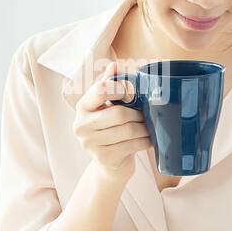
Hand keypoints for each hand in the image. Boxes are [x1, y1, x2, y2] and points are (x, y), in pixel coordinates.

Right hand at [72, 61, 151, 184]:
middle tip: (147, 114)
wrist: (109, 165)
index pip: (101, 90)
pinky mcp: (103, 158)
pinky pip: (131, 145)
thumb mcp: (107, 107)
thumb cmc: (111, 130)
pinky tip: (149, 140)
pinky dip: (145, 141)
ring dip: (144, 128)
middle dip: (138, 114)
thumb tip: (114, 65)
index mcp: (82, 106)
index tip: (133, 94)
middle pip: (118, 113)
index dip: (121, 89)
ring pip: (127, 130)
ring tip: (150, 126)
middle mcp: (81, 125)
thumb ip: (109, 85)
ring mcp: (90, 144)